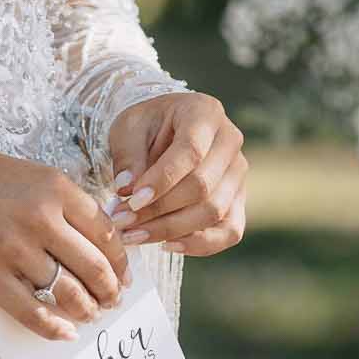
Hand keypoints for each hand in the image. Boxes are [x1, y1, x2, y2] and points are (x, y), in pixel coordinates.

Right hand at [0, 153, 129, 340]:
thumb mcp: (37, 178)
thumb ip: (71, 206)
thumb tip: (107, 246)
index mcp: (56, 189)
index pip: (105, 232)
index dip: (121, 260)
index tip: (124, 275)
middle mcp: (38, 218)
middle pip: (93, 266)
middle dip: (110, 290)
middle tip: (113, 299)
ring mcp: (12, 249)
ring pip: (67, 292)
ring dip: (87, 309)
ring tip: (91, 313)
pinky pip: (31, 311)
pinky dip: (54, 327)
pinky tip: (66, 332)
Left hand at [103, 93, 247, 255]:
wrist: (163, 130)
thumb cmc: (145, 126)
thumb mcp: (128, 129)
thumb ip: (128, 156)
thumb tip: (127, 189)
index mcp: (205, 113)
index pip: (191, 152)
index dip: (162, 181)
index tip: (131, 200)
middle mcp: (230, 141)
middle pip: (203, 187)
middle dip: (159, 210)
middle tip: (121, 221)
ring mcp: (238, 173)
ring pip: (214, 212)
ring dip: (171, 230)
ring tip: (133, 235)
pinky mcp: (237, 200)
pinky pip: (229, 231)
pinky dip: (200, 244)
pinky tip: (166, 245)